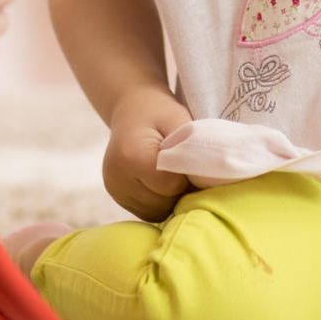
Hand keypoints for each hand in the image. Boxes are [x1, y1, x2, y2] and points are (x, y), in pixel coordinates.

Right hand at [103, 85, 193, 221]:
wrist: (132, 106)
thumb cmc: (159, 112)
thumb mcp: (179, 120)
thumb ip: (191, 148)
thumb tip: (206, 180)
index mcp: (131, 156)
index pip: (171, 186)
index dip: (187, 176)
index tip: (189, 160)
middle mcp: (116, 177)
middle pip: (163, 203)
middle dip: (179, 191)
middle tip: (183, 167)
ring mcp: (114, 189)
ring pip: (156, 213)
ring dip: (170, 199)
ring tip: (172, 174)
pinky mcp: (116, 196)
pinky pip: (147, 212)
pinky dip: (160, 202)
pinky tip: (161, 182)